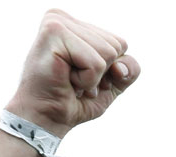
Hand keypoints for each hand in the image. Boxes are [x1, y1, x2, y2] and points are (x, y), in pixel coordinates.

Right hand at [4, 10, 139, 137]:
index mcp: (76, 25)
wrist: (46, 119)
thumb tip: (120, 67)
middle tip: (75, 81)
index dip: (110, 70)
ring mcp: (57, 22)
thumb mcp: (112, 85)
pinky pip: (96, 63)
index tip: (84, 78)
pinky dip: (86, 81)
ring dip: (92, 78)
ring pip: (108, 53)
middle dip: (102, 73)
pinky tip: (65, 80)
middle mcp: (64, 18)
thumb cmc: (74, 101)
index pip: (120, 43)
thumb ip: (128, 69)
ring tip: (69, 80)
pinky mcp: (54, 32)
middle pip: (117, 46)